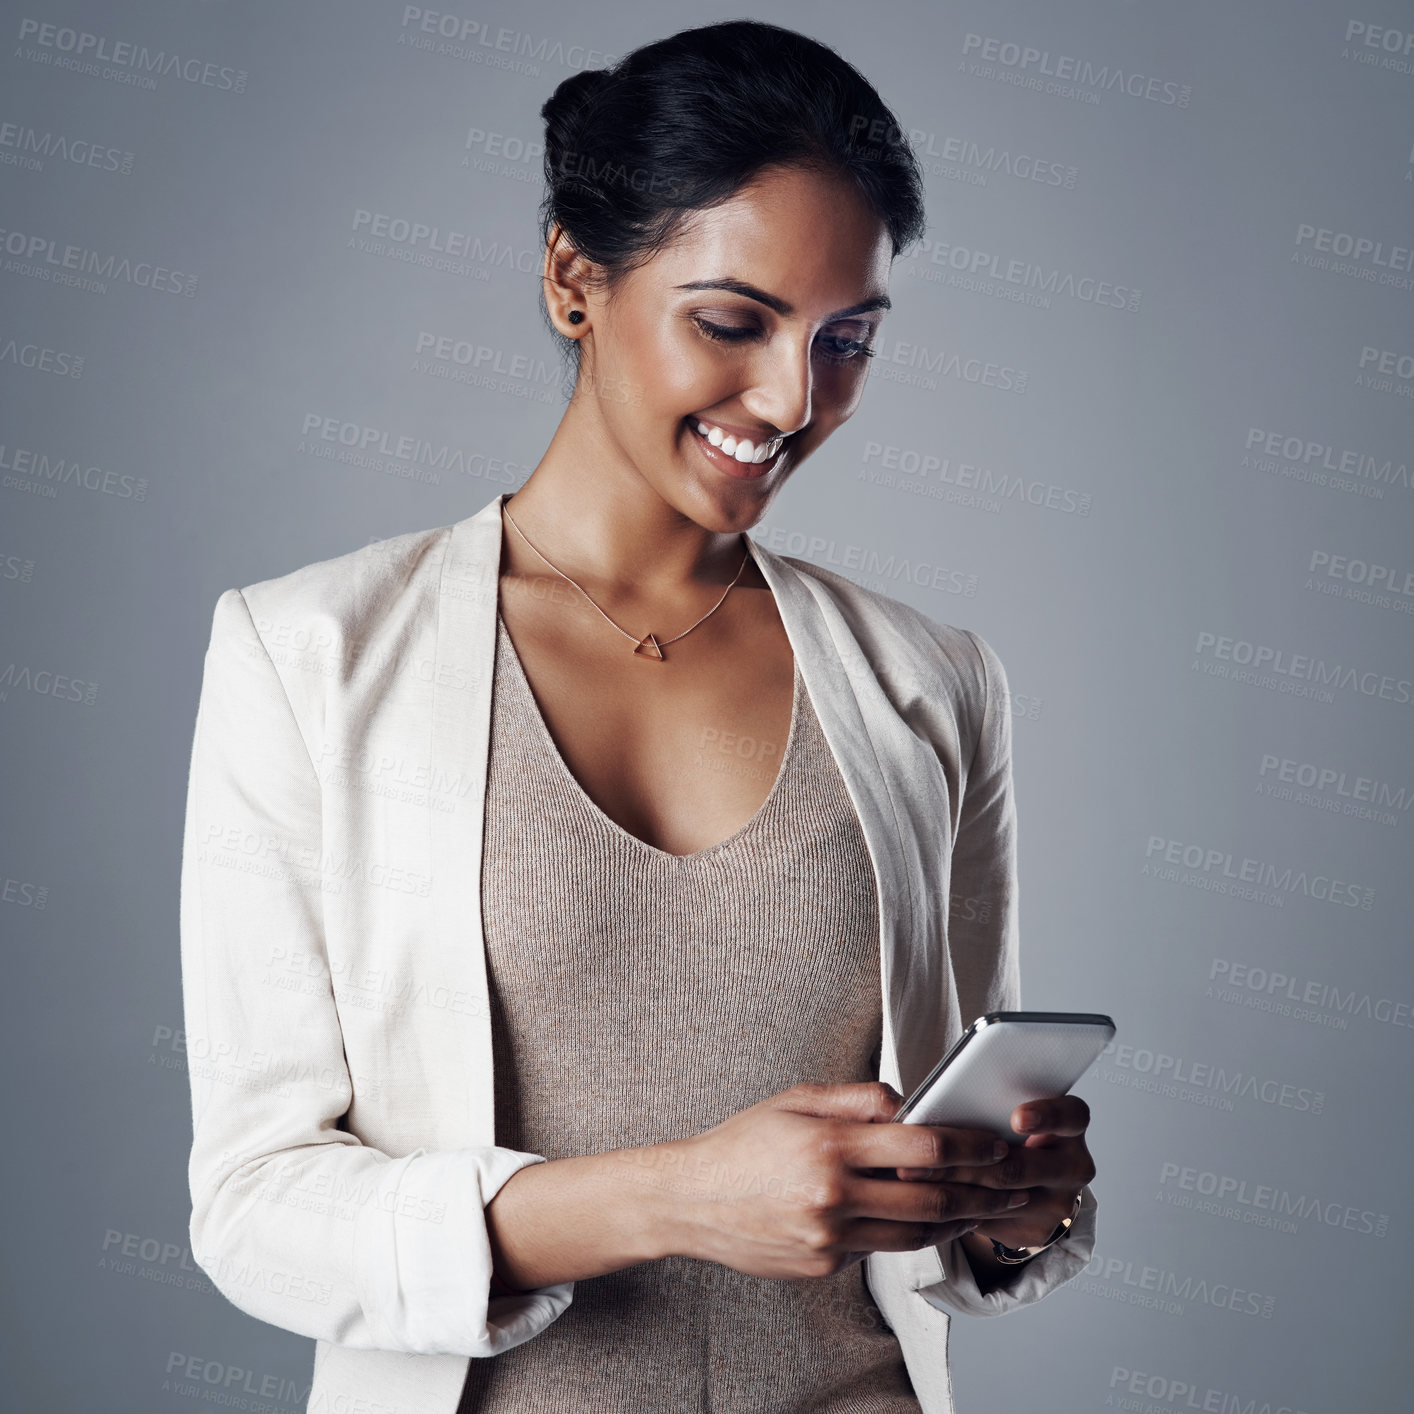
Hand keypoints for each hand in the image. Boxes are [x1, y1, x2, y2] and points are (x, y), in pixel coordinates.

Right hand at [630, 1081, 1028, 1279]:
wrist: (691, 1199)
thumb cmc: (743, 1142)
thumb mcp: (796, 1099)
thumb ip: (857, 1099)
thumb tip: (910, 1104)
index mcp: (829, 1144)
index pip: (921, 1145)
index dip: (968, 1146)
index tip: (994, 1145)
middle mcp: (832, 1194)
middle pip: (931, 1197)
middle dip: (981, 1190)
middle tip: (1011, 1185)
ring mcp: (829, 1237)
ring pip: (915, 1233)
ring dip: (957, 1221)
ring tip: (984, 1208)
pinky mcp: (823, 1266)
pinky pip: (880, 1249)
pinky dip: (909, 1233)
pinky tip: (930, 1220)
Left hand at [893, 1094, 1094, 1249]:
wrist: (1021, 1178)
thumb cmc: (1001, 1128)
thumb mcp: (999, 1105)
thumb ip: (975, 1095)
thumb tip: (907, 1097)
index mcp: (1070, 1125)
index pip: (1072, 1115)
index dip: (1047, 1116)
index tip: (1016, 1118)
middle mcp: (1073, 1165)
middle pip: (1021, 1166)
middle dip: (966, 1160)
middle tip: (923, 1155)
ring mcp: (1058, 1202)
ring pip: (1000, 1197)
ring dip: (951, 1186)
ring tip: (910, 1174)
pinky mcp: (1037, 1231)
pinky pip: (991, 1221)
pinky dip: (956, 1209)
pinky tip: (925, 1197)